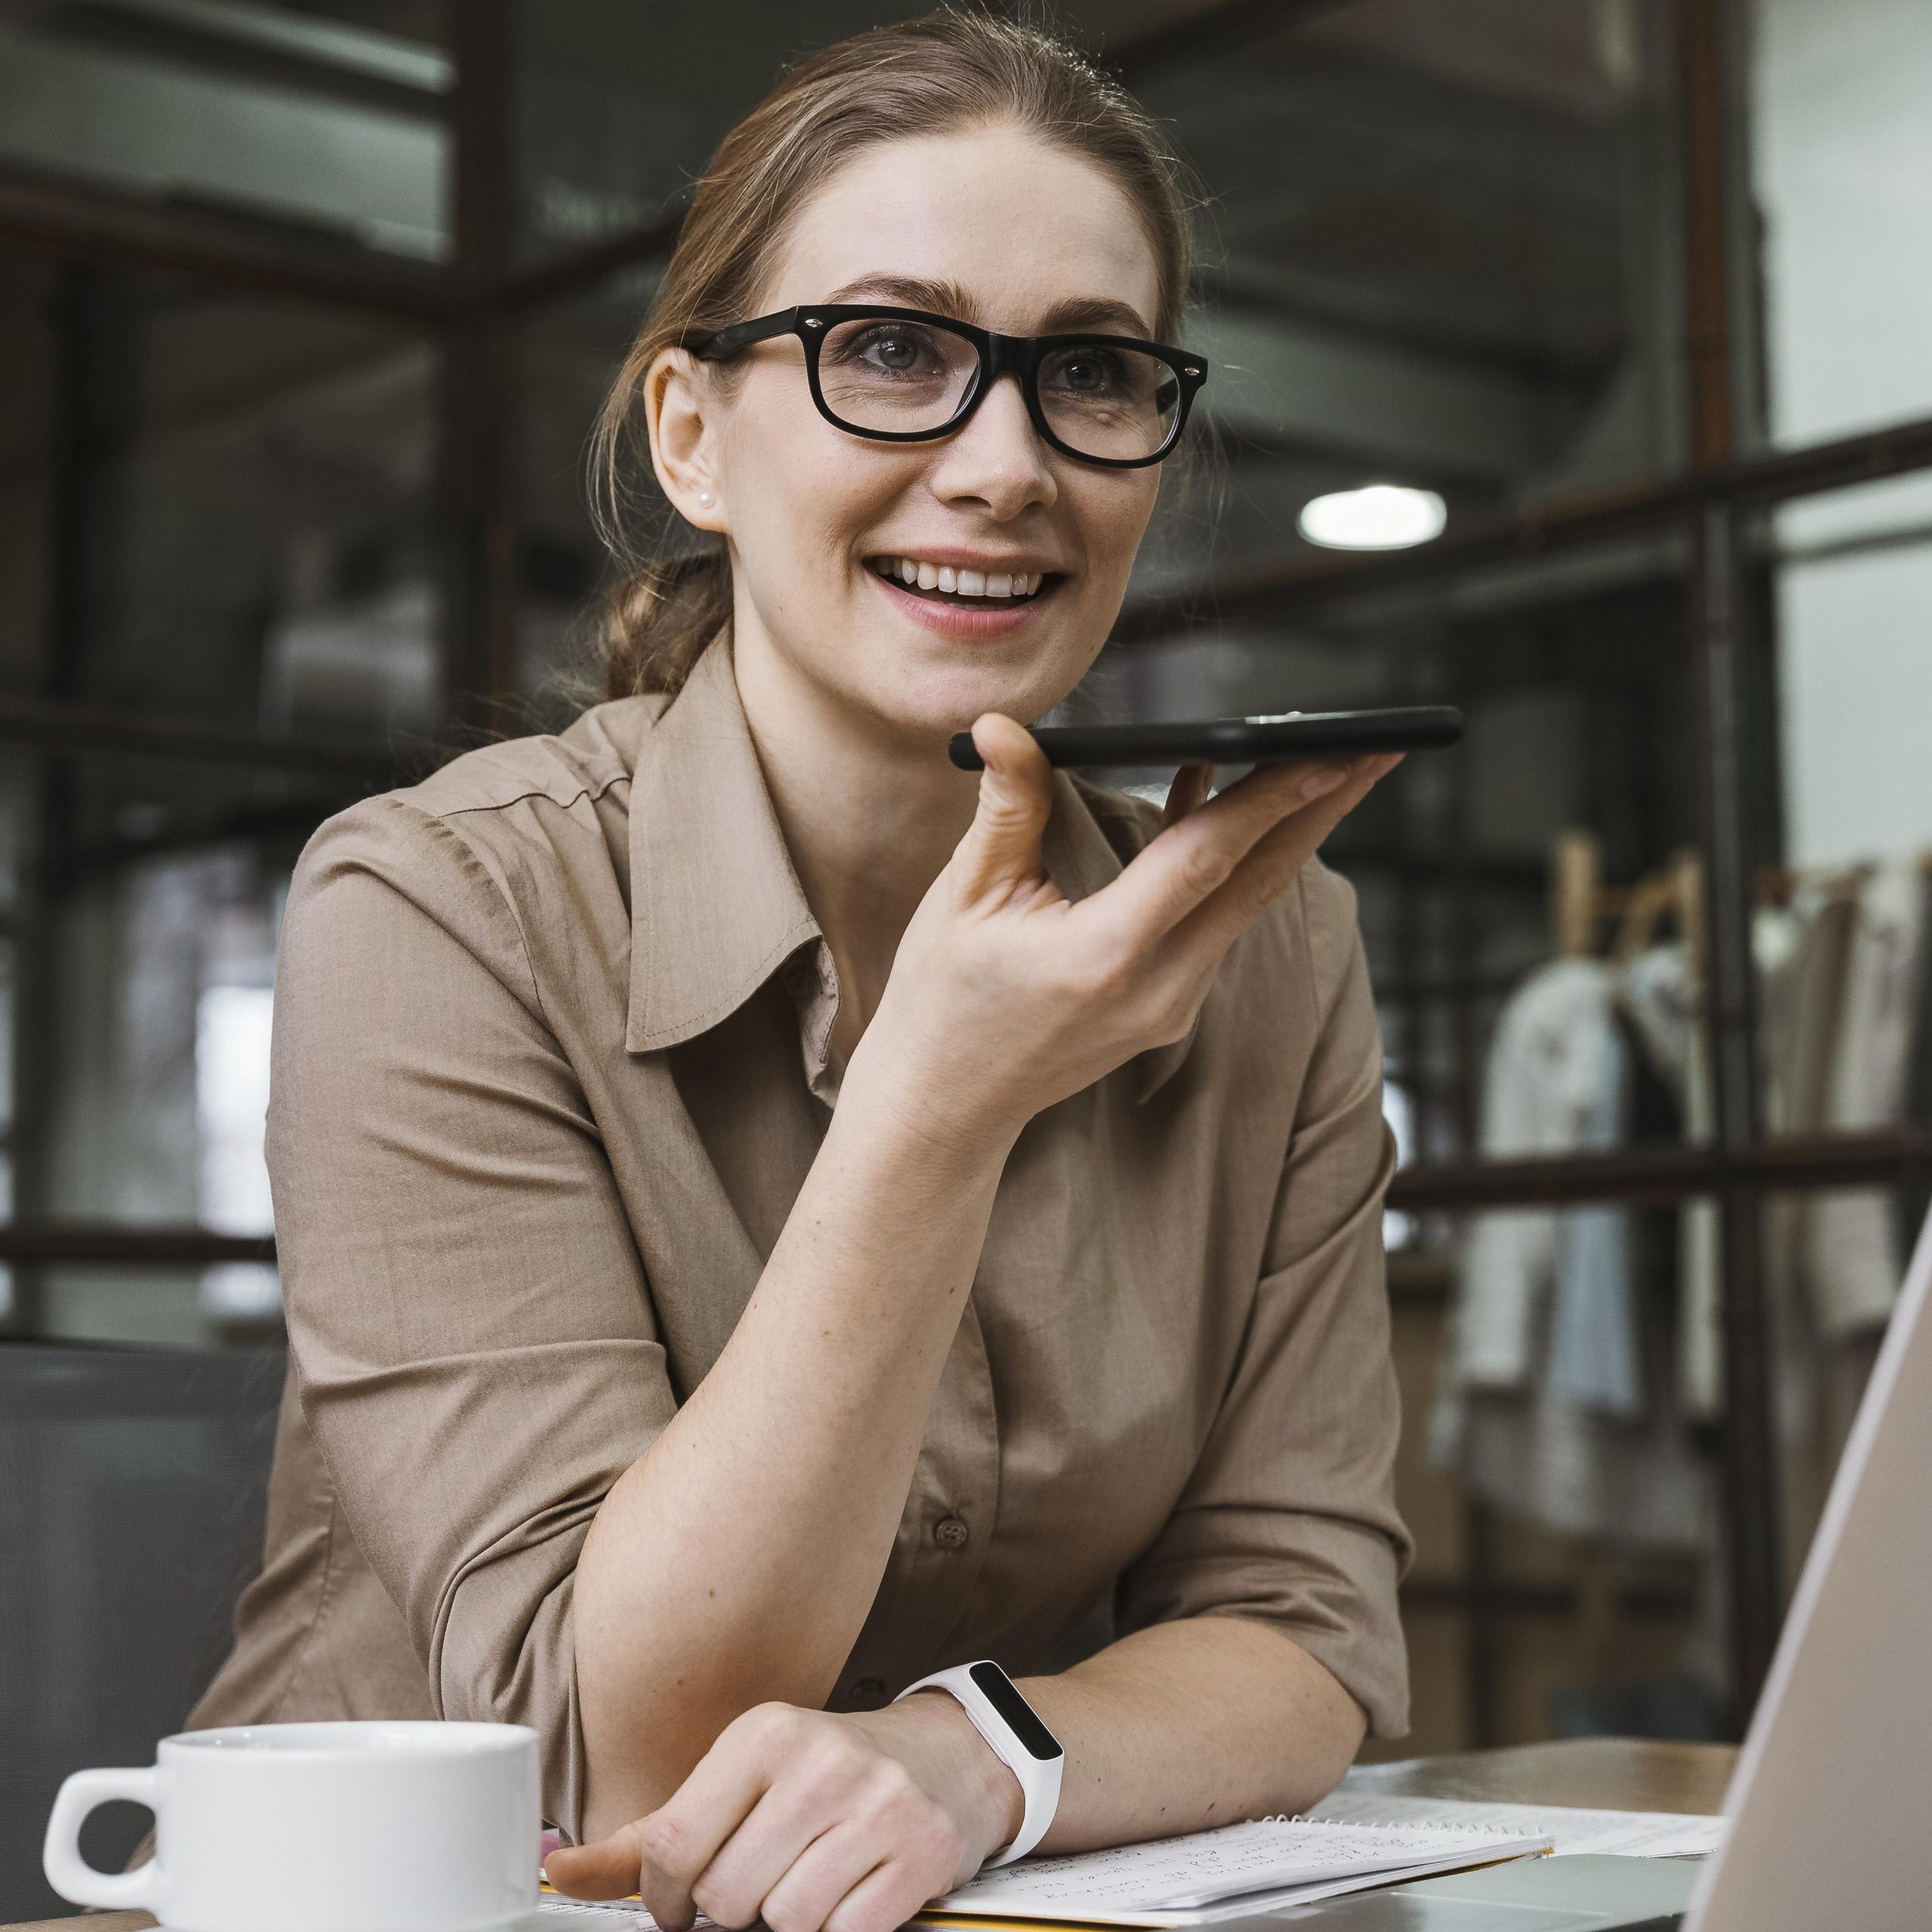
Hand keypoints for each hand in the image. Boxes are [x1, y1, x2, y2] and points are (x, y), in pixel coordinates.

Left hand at [545, 1696, 1020, 1931]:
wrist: (950, 1757)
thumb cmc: (827, 1775)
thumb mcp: (741, 1782)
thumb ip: (651, 1837)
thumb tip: (557, 1873)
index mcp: (762, 1734)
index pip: (673, 1842)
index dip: (665, 1900)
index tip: (680, 1908)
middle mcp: (818, 1759)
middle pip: (727, 1895)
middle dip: (735, 1910)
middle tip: (762, 1886)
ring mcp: (875, 1803)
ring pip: (786, 1920)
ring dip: (790, 1922)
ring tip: (810, 1884)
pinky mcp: (920, 1850)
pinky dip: (840, 1929)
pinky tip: (851, 1895)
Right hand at [849, 718, 1397, 1151]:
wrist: (946, 1105)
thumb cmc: (942, 1001)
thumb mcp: (964, 898)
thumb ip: (1007, 809)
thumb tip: (1008, 726)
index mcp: (1102, 957)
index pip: (1204, 864)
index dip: (1268, 802)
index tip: (1331, 754)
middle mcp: (1156, 989)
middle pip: (1258, 885)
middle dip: (1322, 812)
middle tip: (1377, 749)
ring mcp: (1172, 1008)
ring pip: (1247, 906)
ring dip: (1290, 835)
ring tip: (1335, 765)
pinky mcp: (1171, 1011)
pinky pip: (1219, 924)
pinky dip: (1235, 865)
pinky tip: (1228, 801)